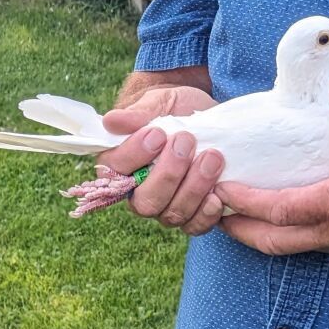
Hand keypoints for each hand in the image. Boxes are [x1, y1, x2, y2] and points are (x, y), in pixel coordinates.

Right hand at [95, 85, 224, 235]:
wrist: (204, 114)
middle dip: (168, 174)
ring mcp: (166, 206)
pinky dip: (206, 214)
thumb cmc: (173, 107)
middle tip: (186, 141)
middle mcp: (139, 193)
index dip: (134, 155)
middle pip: (145, 202)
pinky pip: (195, 226)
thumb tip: (111, 121)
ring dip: (193, 188)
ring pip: (172, 214)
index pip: (115, 171)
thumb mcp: (157, 102)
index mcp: (120, 165)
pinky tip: (217, 194)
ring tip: (212, 156)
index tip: (157, 133)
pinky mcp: (193, 212)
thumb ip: (137, 114)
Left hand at [216, 76, 328, 280]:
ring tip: (236, 212)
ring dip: (259, 234)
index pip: (279, 208)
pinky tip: (283, 217)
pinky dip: (287, 236)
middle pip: (272, 240)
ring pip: (289, 248)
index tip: (220, 187)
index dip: (244, 201)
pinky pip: (312, 248)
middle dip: (237, 228)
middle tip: (211, 208)